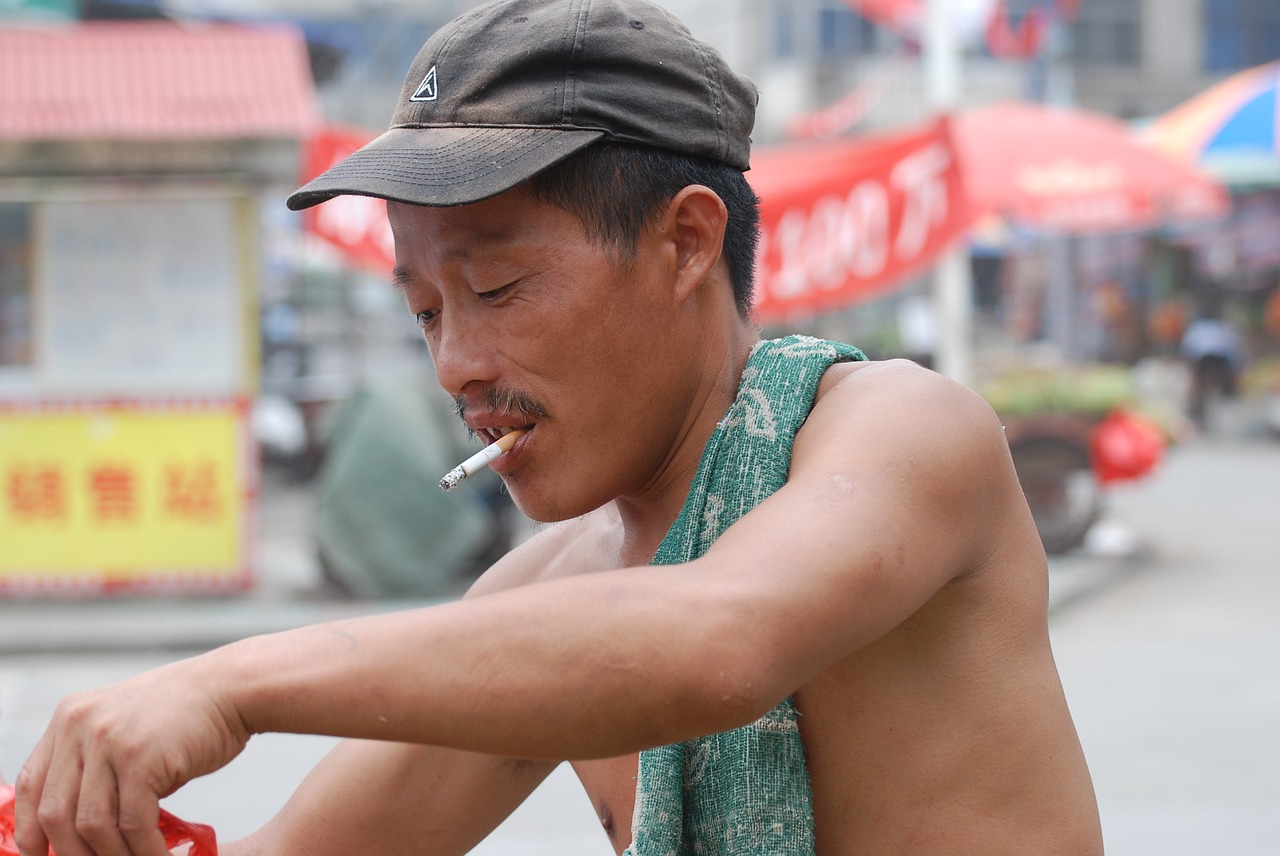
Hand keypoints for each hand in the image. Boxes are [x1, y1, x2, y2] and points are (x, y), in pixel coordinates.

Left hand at [15, 655, 248, 855]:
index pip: (30, 785)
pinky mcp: (141, 758)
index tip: (41, 855)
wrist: (232, 688)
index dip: (30, 829)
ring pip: (92, 824)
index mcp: (70, 718)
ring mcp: (109, 741)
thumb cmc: (187, 714)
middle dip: (72, 853)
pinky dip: (145, 850)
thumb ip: (99, 767)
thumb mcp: (126, 729)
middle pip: (55, 813)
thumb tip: (85, 829)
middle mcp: (80, 726)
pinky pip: (133, 823)